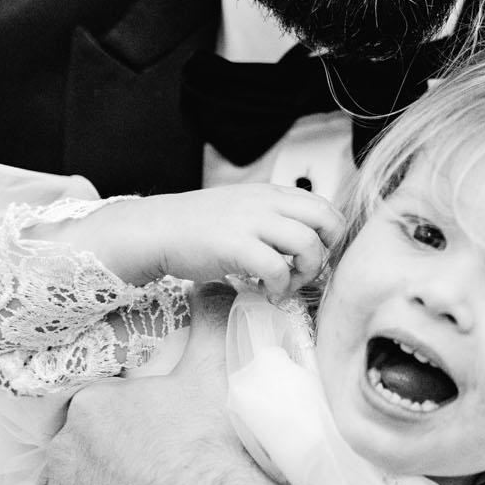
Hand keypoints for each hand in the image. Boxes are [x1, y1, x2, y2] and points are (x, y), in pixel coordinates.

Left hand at [27, 296, 295, 484]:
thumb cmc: (210, 448)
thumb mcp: (212, 374)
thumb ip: (208, 324)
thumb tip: (213, 288)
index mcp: (92, 405)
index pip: (91, 409)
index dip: (118, 422)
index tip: (144, 434)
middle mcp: (66, 449)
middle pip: (73, 448)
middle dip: (99, 457)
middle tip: (141, 470)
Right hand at [71, 184, 338, 297]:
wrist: (156, 229)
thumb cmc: (197, 227)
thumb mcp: (242, 210)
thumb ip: (273, 220)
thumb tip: (304, 245)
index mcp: (270, 193)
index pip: (324, 205)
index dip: (328, 235)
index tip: (312, 255)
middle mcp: (266, 202)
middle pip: (328, 220)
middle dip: (328, 251)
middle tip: (307, 270)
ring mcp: (252, 222)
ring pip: (308, 244)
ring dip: (305, 273)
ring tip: (285, 284)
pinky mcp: (236, 246)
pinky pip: (278, 268)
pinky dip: (279, 287)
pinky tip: (264, 292)